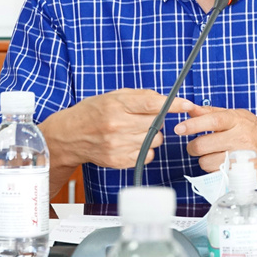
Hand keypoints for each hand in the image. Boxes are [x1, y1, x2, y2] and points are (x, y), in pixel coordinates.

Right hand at [41, 88, 194, 171]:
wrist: (69, 135)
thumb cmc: (92, 112)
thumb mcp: (113, 96)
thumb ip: (139, 96)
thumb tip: (165, 99)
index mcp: (116, 105)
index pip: (152, 104)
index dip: (173, 104)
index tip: (187, 104)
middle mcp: (117, 125)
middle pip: (156, 124)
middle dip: (156, 120)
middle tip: (145, 118)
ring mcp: (117, 145)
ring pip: (154, 141)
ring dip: (151, 135)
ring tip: (135, 131)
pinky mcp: (118, 161)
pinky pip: (146, 156)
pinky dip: (144, 150)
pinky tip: (132, 143)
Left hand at [174, 106, 256, 182]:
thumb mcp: (238, 115)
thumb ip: (212, 112)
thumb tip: (190, 109)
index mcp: (237, 121)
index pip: (211, 120)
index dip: (192, 125)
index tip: (179, 128)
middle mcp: (239, 138)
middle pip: (202, 145)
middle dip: (194, 147)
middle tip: (199, 146)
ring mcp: (240, 158)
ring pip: (206, 163)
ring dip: (205, 161)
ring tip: (215, 155)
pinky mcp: (241, 175)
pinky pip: (216, 175)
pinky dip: (215, 171)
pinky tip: (223, 165)